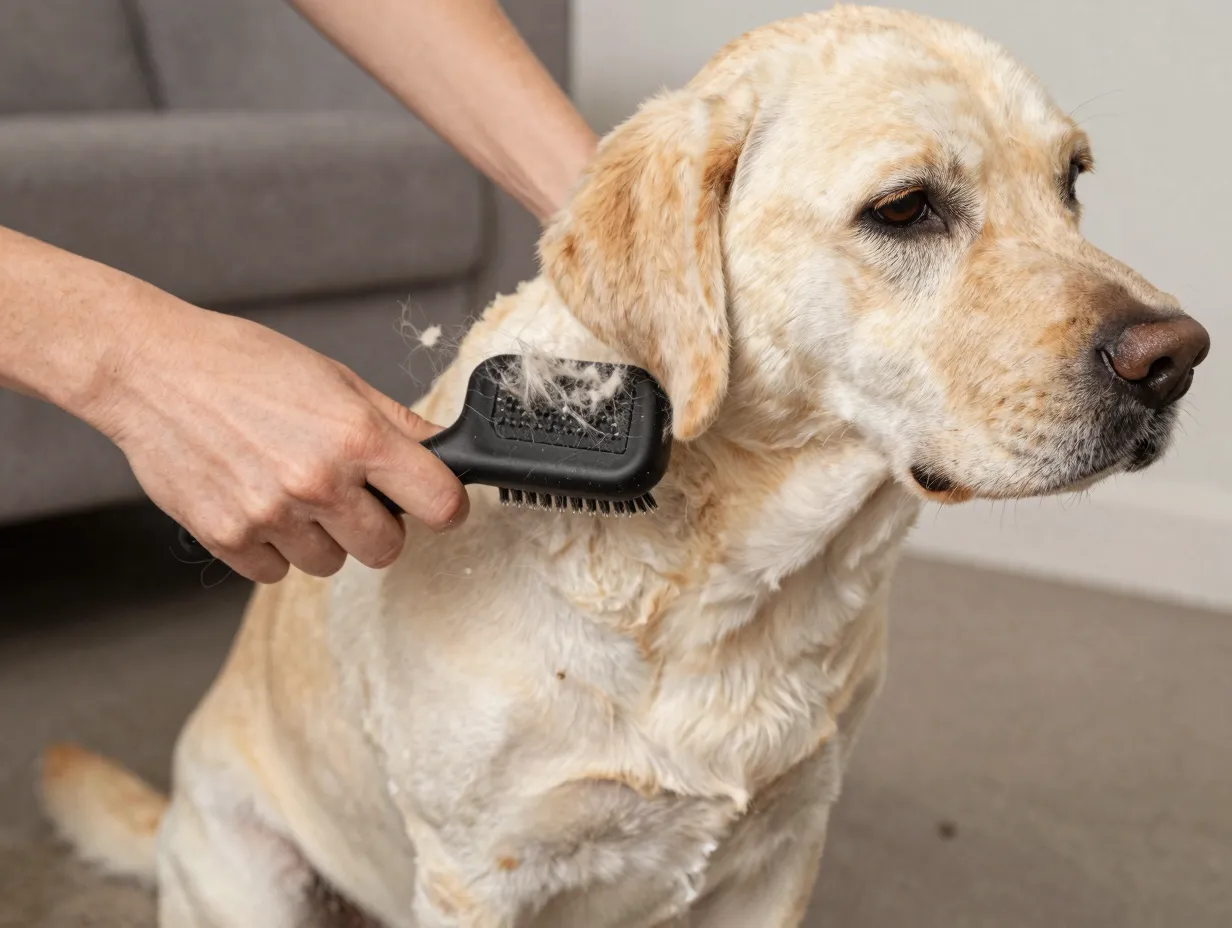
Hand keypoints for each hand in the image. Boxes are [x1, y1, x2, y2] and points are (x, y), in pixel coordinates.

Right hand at [91, 303, 467, 582]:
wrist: (151, 370)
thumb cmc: (243, 365)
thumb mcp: (336, 378)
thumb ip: (396, 422)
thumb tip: (445, 451)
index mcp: (357, 436)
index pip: (440, 503)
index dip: (445, 506)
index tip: (435, 504)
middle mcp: (318, 481)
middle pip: (387, 548)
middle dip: (378, 526)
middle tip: (352, 495)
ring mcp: (270, 514)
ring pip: (331, 564)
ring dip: (322, 537)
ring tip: (293, 491)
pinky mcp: (227, 537)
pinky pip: (277, 572)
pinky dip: (274, 548)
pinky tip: (258, 503)